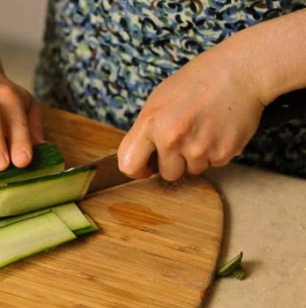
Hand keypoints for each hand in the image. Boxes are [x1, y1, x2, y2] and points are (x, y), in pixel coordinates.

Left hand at [117, 48, 265, 180]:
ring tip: (203, 128)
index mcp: (151, 122)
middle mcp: (173, 138)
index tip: (145, 167)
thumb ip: (147, 130)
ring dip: (196, 157)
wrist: (241, 70)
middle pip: (167, 174)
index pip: (129, 165)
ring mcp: (199, 147)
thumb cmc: (197, 81)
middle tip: (184, 138)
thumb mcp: (159, 100)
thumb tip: (141, 158)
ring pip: (192, 170)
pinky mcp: (223, 153)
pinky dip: (215, 152)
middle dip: (173, 162)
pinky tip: (218, 129)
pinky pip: (213, 164)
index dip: (137, 169)